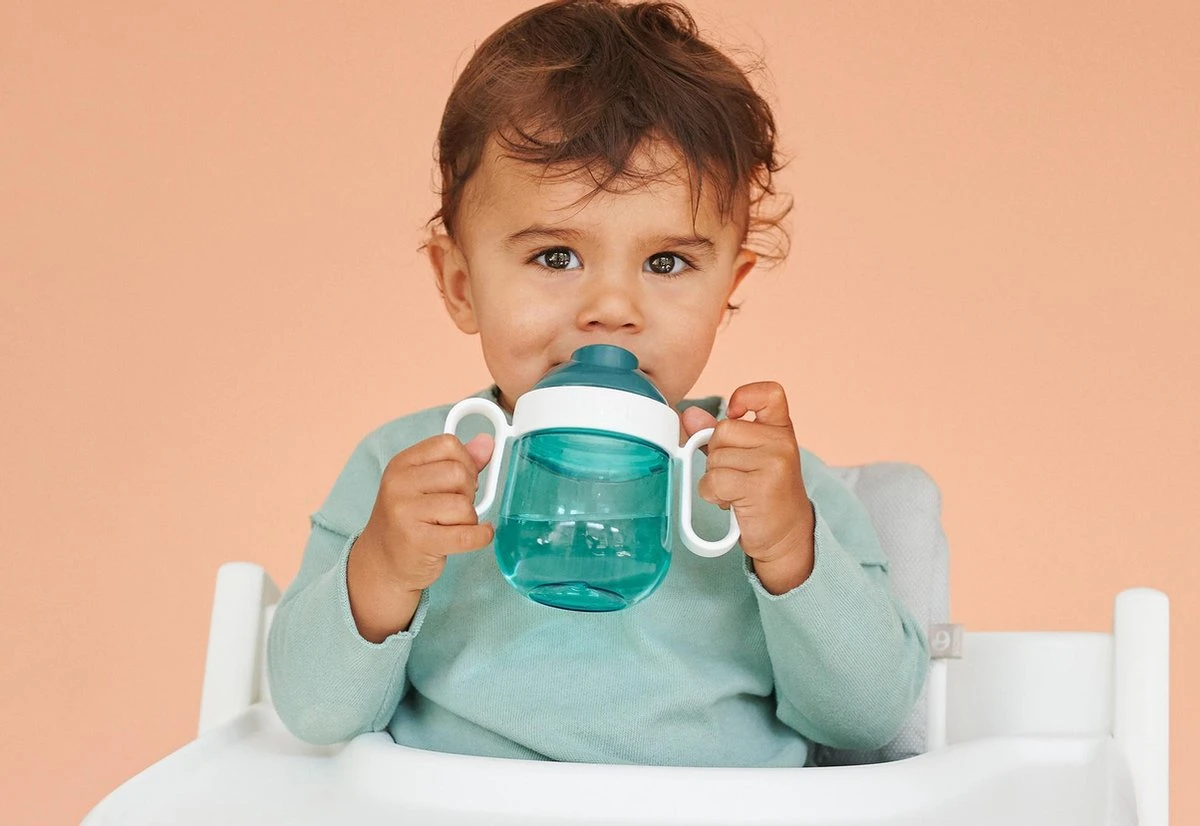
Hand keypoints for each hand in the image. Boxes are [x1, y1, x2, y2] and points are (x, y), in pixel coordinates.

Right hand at [347, 432, 494, 640]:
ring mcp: (405, 513)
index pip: (448, 444)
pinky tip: (479, 535)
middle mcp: (398, 485)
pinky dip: (481, 536)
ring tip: (454, 525)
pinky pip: (467, 535)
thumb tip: (488, 442)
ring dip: (469, 518)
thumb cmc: (408, 520)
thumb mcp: (426, 484)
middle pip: (458, 473)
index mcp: (402, 464)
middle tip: (458, 507)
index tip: (464, 479)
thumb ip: (459, 463)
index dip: (466, 461)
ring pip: (463, 506)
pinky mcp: (417, 542)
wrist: (380, 563)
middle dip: (469, 492)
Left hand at [681, 382, 814, 593]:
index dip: (746, 395)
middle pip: (722, 431)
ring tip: (736, 491)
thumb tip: (688, 414)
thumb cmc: (764, 494)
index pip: (770, 393)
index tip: (734, 413)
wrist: (786, 535)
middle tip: (735, 475)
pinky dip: (712, 494)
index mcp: (781, 430)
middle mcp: (782, 442)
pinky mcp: (761, 487)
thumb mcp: (747, 458)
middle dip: (716, 455)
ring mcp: (774, 463)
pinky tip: (730, 502)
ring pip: (715, 458)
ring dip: (714, 479)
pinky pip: (714, 480)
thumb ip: (719, 435)